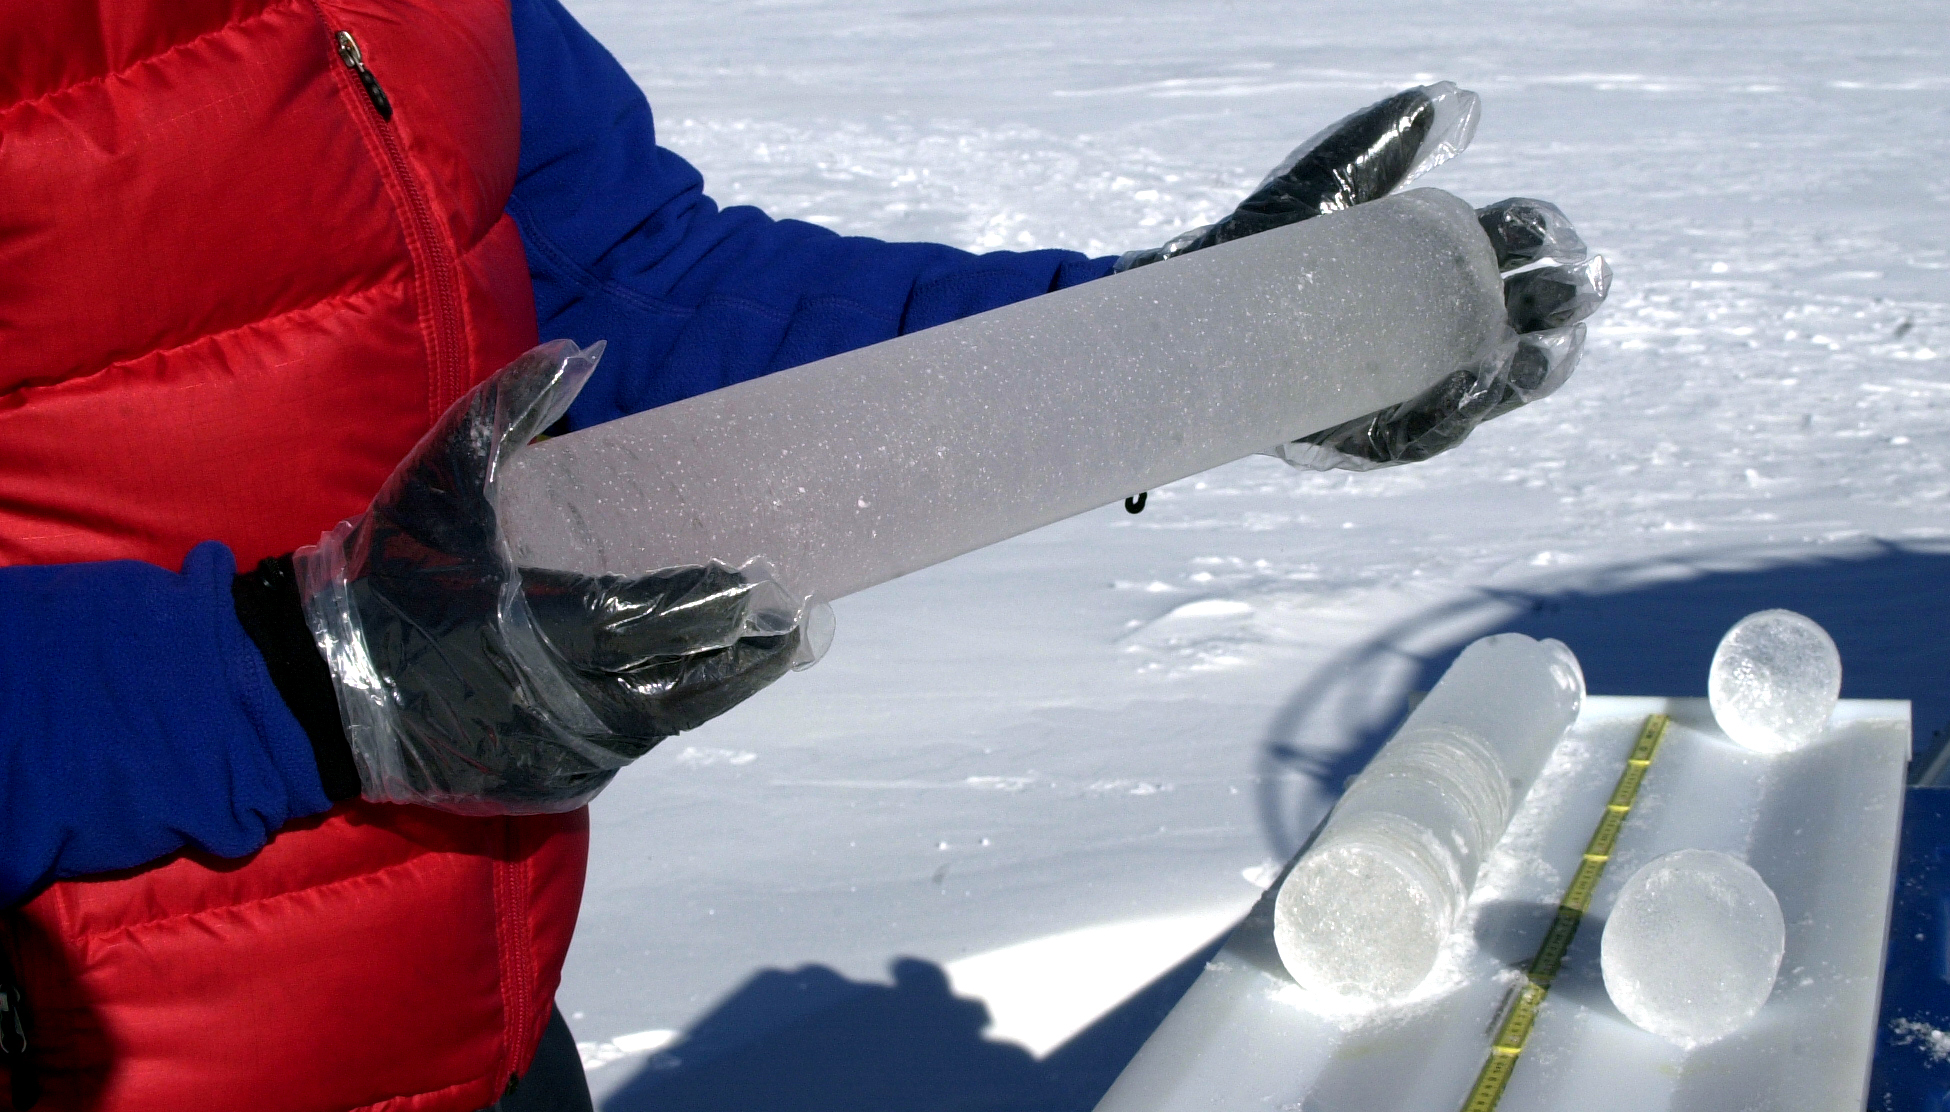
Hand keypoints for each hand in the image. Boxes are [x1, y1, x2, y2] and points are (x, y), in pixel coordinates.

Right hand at [295, 341, 808, 814]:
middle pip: (682, 684)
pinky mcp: (541, 790)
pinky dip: (647, 722)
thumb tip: (582, 347)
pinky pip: (615, 754)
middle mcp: (563, 699)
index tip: (763, 587)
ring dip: (707, 692)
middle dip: (742, 658)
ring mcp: (556, 752)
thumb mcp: (443, 479)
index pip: (659, 617)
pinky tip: (675, 696)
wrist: (311, 692)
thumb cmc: (383, 575)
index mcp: (545, 623)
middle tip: (794, 631)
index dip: (716, 606)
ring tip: (758, 661)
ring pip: (657, 724)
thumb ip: (511, 408)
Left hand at [1114, 81, 1609, 469]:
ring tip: (1535, 358)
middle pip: (1513, 323)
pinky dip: (1450, 420)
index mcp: (1435, 264)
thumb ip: (1379, 143)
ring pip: (1483, 389)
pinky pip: (1420, 436)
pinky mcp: (1366, 432)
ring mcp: (1405, 383)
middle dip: (1550, 308)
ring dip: (1519, 375)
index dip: (1534, 238)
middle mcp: (1432, 328)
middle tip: (1567, 292)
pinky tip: (1471, 400)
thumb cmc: (1264, 242)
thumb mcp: (1322, 185)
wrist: (1192, 311)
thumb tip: (1448, 100)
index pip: (1506, 250)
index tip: (1537, 229)